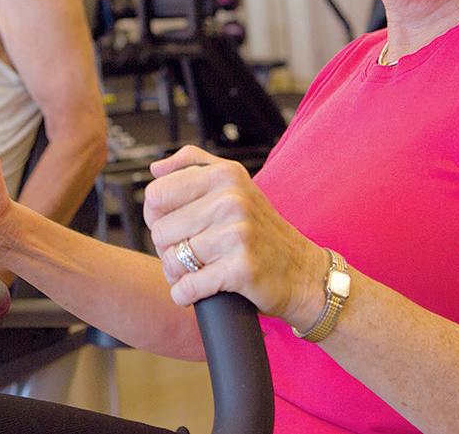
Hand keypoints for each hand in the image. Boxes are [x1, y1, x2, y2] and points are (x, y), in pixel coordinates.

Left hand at [143, 145, 325, 330]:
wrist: (303, 273)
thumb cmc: (261, 230)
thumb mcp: (235, 183)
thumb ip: (193, 164)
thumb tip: (155, 168)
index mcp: (224, 175)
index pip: (156, 194)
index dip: (158, 216)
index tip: (177, 226)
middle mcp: (231, 199)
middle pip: (160, 230)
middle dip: (168, 247)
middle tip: (190, 252)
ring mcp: (237, 234)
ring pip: (171, 259)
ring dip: (176, 273)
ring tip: (195, 270)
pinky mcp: (240, 268)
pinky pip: (187, 286)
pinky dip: (184, 294)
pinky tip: (197, 290)